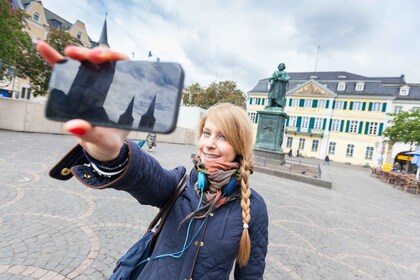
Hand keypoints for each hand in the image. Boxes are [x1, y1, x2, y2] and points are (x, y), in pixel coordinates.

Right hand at [37, 41, 129, 160]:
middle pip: (105, 62)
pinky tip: (42, 46)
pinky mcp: (76, 87)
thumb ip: (91, 135)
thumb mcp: (104, 142)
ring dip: (78, 54)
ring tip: (69, 53)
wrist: (101, 149)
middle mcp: (109, 85)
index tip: (107, 58)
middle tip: (88, 56)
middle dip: (96, 54)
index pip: (125, 69)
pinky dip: (53, 58)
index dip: (117, 58)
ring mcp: (92, 84)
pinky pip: (65, 71)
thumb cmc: (108, 143)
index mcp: (123, 94)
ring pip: (86, 62)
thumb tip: (71, 126)